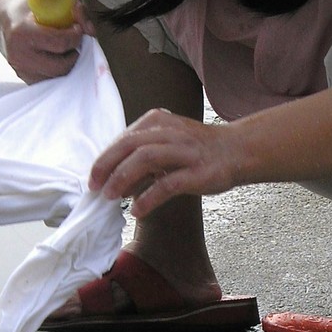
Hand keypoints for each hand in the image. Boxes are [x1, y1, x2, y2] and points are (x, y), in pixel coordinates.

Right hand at [0, 0, 91, 82]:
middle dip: (75, 53)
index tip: (77, 29)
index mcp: (22, 32)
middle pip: (61, 65)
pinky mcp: (25, 79)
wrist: (0, 21)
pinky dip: (61, 71)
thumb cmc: (25, 9)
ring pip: (59, 76)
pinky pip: (52, 81)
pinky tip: (59, 57)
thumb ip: (71, 8)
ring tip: (67, 49)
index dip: (75, 36)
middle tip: (75, 42)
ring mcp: (21, 70)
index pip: (59, 43)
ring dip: (70, 63)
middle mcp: (19, 55)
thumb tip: (88, 28)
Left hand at [89, 108, 244, 217]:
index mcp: (158, 121)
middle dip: (107, 166)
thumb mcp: (167, 143)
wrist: (238, 150)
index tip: (93, 178)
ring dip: (123, 178)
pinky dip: (149, 197)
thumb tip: (115, 183)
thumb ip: (141, 157)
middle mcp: (170, 132)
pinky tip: (137, 209)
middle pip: (129, 145)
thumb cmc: (198, 150)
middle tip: (95, 187)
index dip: (104, 159)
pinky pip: (168, 183)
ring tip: (111, 197)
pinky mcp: (198, 172)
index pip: (123, 138)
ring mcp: (185, 151)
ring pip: (145, 159)